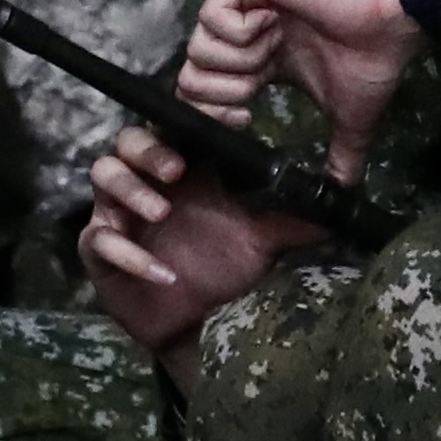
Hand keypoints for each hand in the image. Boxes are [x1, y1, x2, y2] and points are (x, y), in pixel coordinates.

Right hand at [78, 127, 299, 359]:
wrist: (198, 324)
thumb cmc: (223, 272)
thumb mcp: (263, 242)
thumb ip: (294, 219)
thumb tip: (340, 202)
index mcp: (185, 171)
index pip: (180, 128)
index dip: (198, 115)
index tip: (236, 116)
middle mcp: (148, 184)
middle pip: (129, 141)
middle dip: (149, 149)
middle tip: (176, 169)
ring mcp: (120, 215)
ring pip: (104, 176)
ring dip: (131, 190)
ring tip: (161, 213)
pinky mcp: (100, 250)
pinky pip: (100, 239)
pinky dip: (130, 254)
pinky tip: (162, 273)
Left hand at [181, 0, 421, 180]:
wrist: (392, 18)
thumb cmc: (372, 59)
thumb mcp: (348, 117)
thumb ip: (339, 156)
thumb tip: (343, 194)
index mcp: (257, 58)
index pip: (205, 91)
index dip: (216, 112)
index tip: (247, 119)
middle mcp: (242, 27)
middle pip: (190, 74)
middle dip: (222, 92)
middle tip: (256, 87)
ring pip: (196, 49)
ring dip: (239, 62)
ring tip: (274, 50)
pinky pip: (211, 17)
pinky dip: (240, 34)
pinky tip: (273, 25)